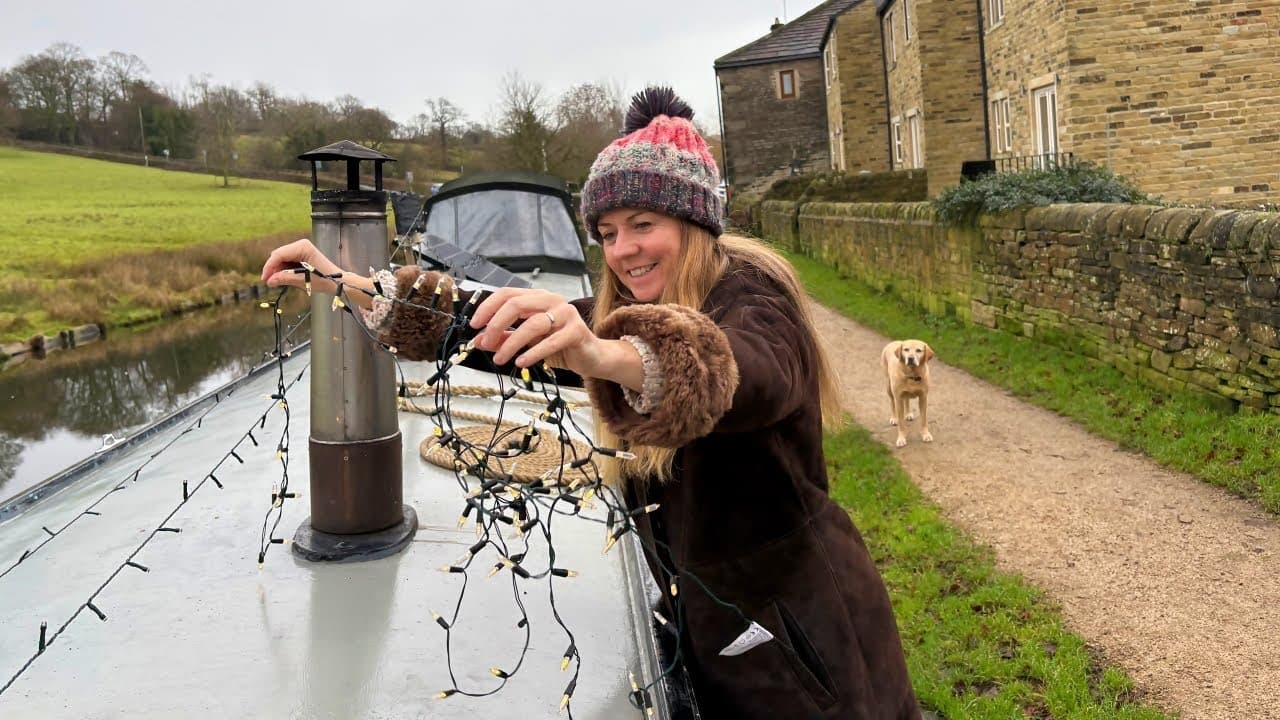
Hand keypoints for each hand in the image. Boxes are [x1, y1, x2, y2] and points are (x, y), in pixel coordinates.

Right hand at [261, 239, 341, 290]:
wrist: (337, 281)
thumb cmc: (325, 279)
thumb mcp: (303, 280)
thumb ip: (285, 278)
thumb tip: (269, 281)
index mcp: (302, 247)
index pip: (279, 254)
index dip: (269, 266)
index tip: (264, 279)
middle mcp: (300, 245)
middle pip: (278, 255)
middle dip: (273, 268)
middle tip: (269, 282)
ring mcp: (300, 249)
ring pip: (281, 258)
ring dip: (278, 269)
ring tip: (277, 281)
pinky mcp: (301, 254)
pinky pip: (287, 260)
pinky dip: (283, 269)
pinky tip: (284, 277)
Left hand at [468, 288, 600, 373]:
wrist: (591, 355)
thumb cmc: (559, 345)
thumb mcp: (527, 341)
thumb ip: (504, 338)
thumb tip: (480, 341)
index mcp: (538, 297)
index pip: (507, 294)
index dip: (488, 308)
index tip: (475, 325)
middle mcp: (551, 300)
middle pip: (516, 304)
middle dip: (496, 324)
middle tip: (485, 342)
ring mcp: (565, 314)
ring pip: (532, 324)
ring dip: (511, 343)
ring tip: (501, 359)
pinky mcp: (576, 331)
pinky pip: (550, 342)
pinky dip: (532, 353)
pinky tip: (521, 362)